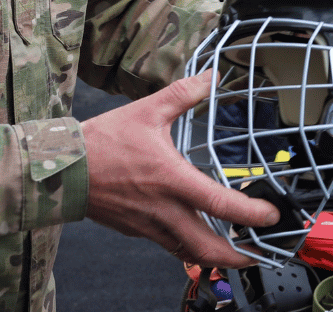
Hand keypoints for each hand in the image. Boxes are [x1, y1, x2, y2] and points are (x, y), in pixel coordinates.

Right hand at [82, 71, 280, 267]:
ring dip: (215, 256)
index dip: (250, 214)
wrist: (61, 169)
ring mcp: (149, 225)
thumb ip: (183, 93)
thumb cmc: (102, 141)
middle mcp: (163, 209)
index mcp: (171, 179)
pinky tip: (199, 239)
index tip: (271, 215)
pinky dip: (189, 248)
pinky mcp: (137, 230)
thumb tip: (211, 76)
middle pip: (207, 247)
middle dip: (238, 256)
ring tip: (236, 252)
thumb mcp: (147, 110)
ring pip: (188, 252)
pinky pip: (169, 245)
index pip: (219, 204)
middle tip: (259, 253)